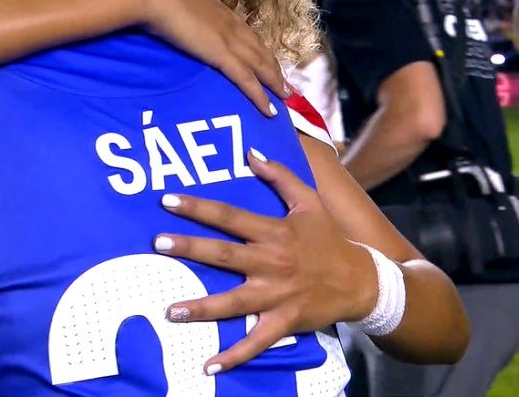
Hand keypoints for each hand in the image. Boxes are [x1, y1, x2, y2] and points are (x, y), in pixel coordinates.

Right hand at [144, 0, 287, 116]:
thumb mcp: (178, 1)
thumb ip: (185, 10)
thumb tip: (180, 14)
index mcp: (220, 11)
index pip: (246, 33)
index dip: (259, 48)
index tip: (267, 60)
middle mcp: (231, 25)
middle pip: (260, 50)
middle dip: (274, 68)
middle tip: (285, 84)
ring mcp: (230, 40)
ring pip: (260, 65)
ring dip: (274, 82)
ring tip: (284, 97)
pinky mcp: (222, 56)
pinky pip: (246, 80)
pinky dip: (260, 96)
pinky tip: (269, 110)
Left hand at [152, 150, 377, 373]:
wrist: (361, 280)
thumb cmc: (328, 240)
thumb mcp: (309, 202)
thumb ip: (280, 176)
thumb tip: (252, 153)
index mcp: (274, 232)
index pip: (230, 216)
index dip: (198, 208)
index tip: (168, 202)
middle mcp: (271, 263)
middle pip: (224, 254)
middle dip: (190, 249)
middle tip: (157, 244)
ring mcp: (276, 295)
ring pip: (233, 302)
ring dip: (201, 307)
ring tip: (170, 310)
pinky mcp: (283, 321)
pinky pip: (256, 341)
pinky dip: (234, 356)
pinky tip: (209, 365)